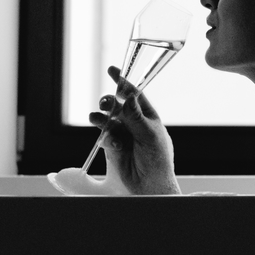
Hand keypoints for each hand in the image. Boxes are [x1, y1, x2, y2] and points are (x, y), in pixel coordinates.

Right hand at [89, 66, 180, 194]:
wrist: (150, 184)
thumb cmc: (158, 159)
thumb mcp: (149, 135)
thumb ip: (136, 117)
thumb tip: (131, 96)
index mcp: (147, 116)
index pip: (134, 94)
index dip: (123, 82)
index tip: (112, 70)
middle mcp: (133, 122)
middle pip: (117, 105)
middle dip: (109, 102)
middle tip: (105, 104)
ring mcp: (122, 134)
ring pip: (107, 119)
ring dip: (101, 118)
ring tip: (97, 119)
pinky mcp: (112, 146)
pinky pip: (104, 135)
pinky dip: (105, 137)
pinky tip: (112, 144)